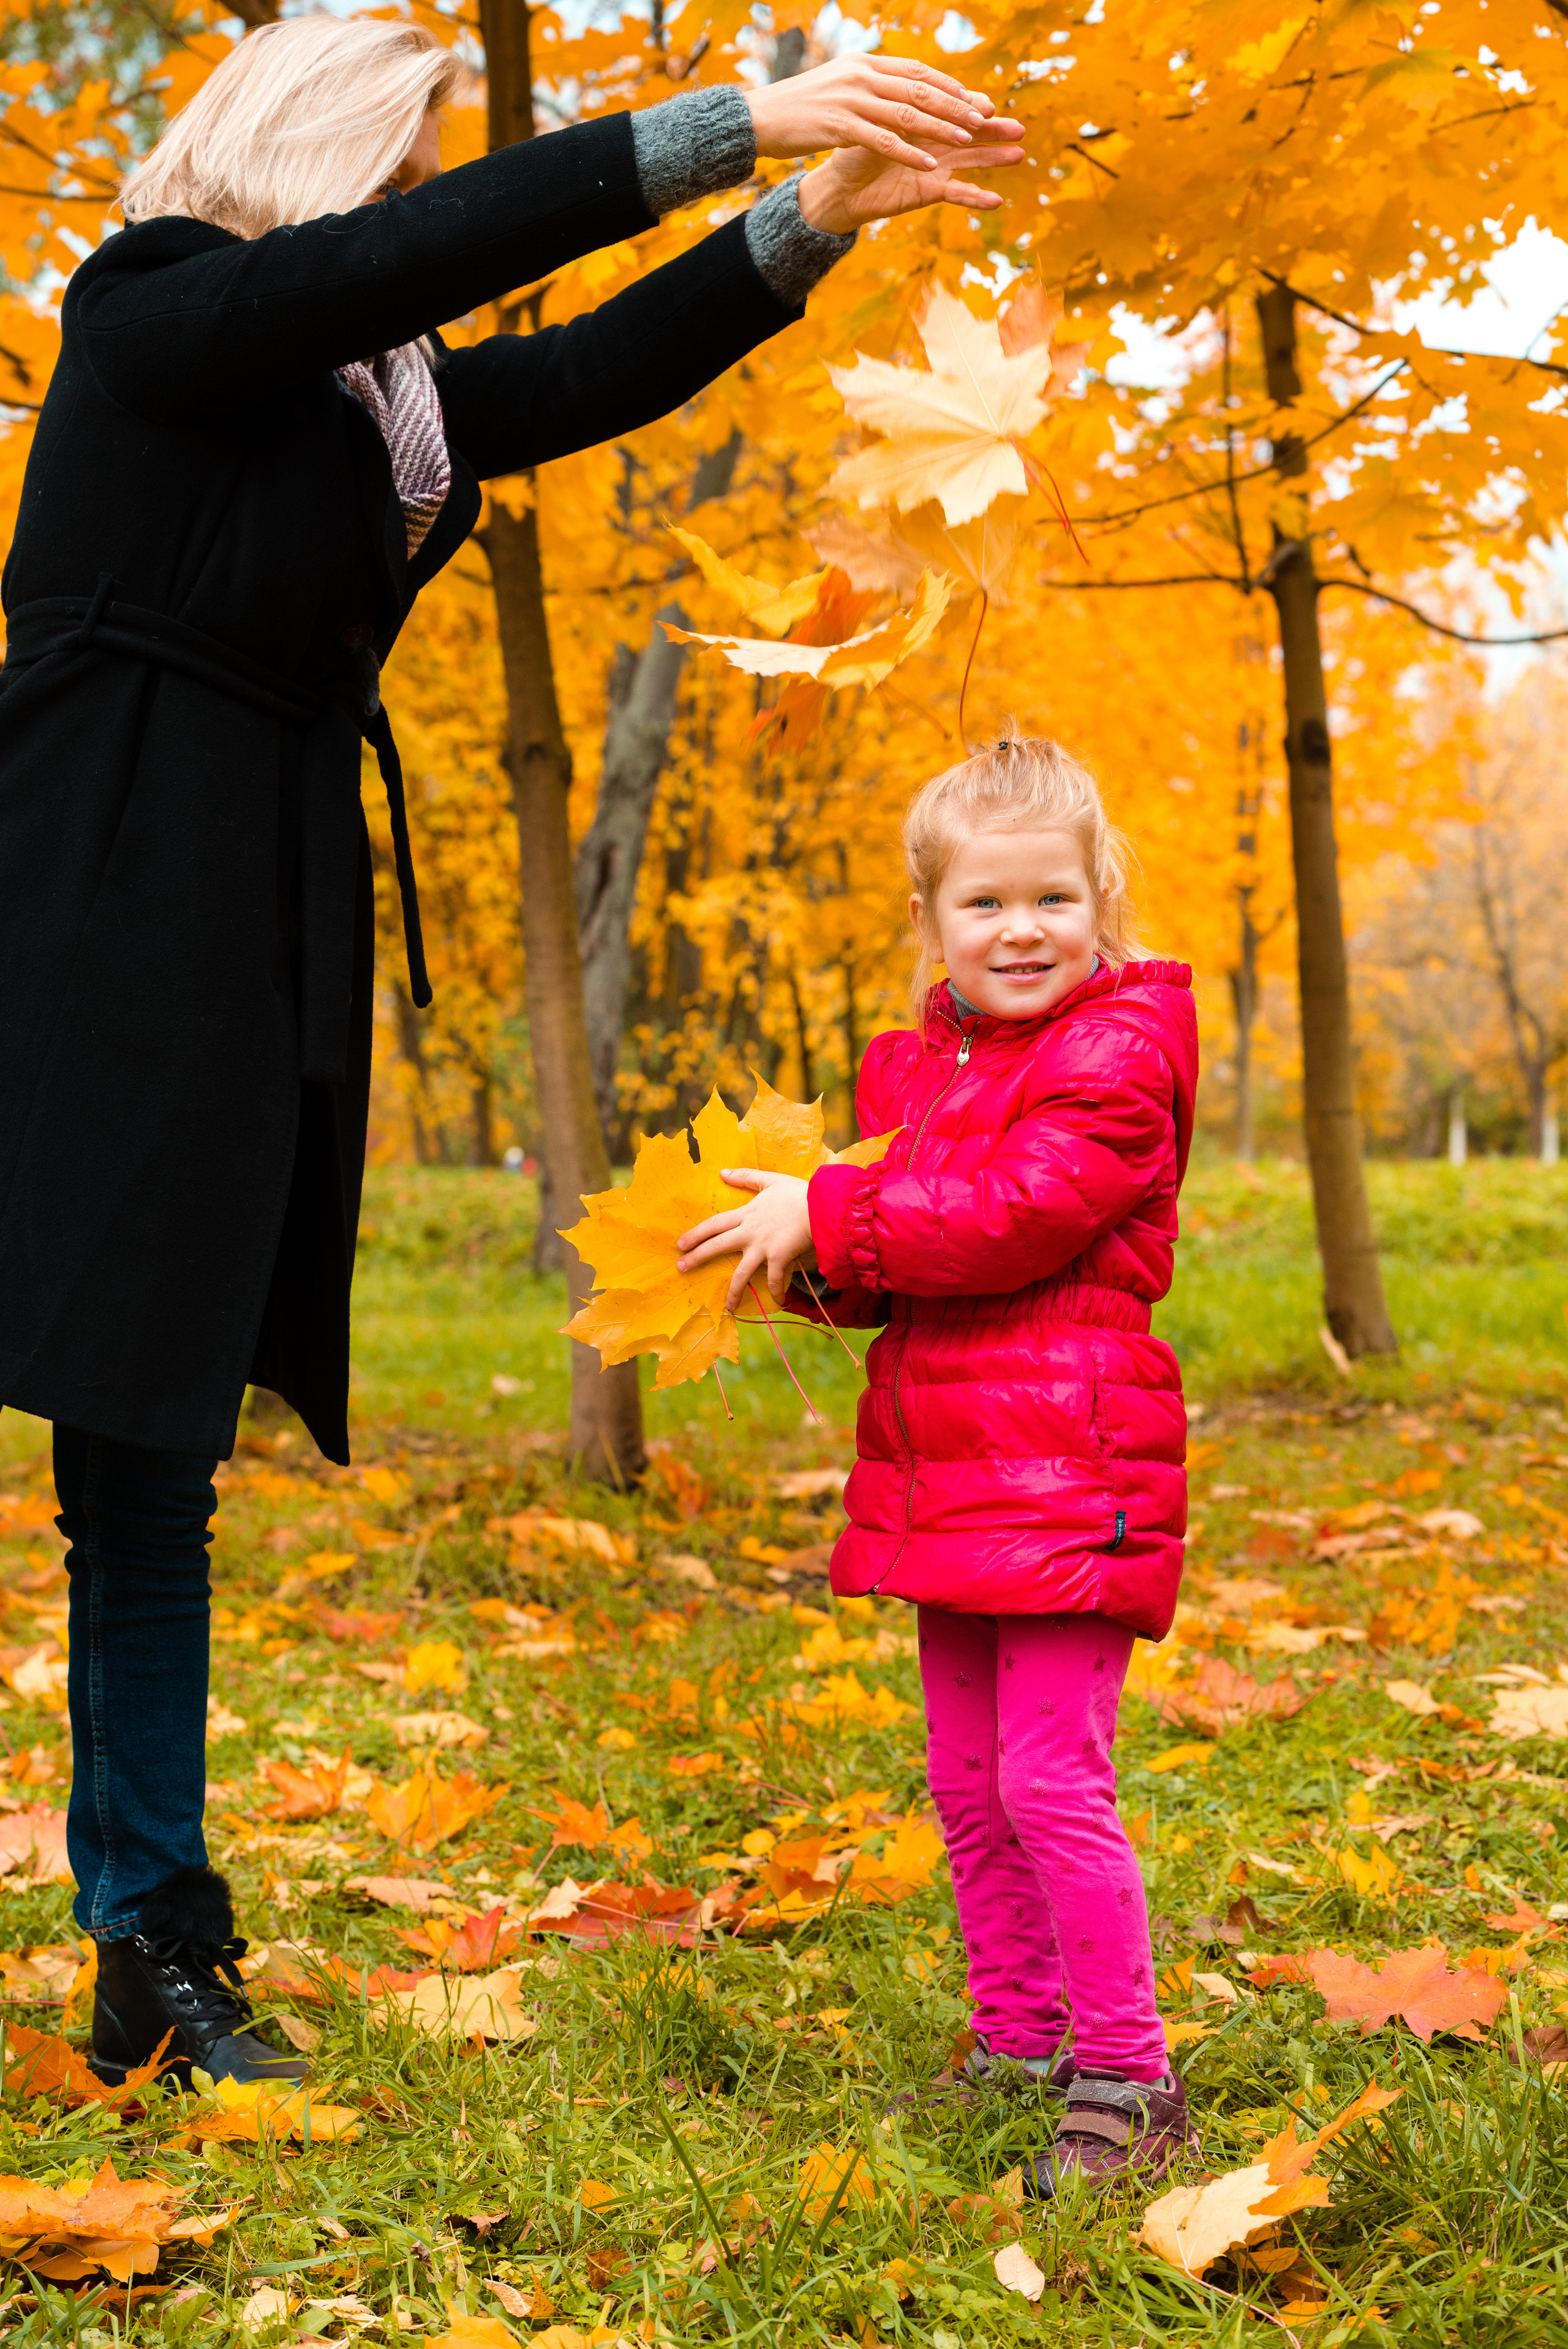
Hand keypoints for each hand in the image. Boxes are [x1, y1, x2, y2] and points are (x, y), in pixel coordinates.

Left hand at [675, 1167, 815, 1311]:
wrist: (820, 1207)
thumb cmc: (798, 1193)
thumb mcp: (770, 1180)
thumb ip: (746, 1176)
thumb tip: (722, 1172)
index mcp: (746, 1214)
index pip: (714, 1224)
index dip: (696, 1234)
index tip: (680, 1244)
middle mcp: (750, 1233)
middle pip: (717, 1247)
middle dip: (697, 1257)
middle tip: (680, 1268)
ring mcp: (763, 1248)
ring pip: (741, 1273)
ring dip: (733, 1291)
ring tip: (727, 1306)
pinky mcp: (779, 1259)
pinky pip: (774, 1280)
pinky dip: (776, 1292)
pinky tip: (777, 1302)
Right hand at [744, 55, 1008, 174]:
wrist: (760, 119)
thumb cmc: (800, 107)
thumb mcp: (839, 87)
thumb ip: (869, 87)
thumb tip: (894, 90)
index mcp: (864, 64)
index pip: (915, 71)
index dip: (948, 85)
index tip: (974, 98)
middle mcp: (861, 76)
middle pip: (919, 89)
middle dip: (955, 104)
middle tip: (985, 117)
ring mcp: (851, 100)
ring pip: (906, 113)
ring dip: (939, 126)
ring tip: (967, 139)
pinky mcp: (839, 126)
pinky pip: (883, 140)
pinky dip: (908, 151)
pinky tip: (929, 164)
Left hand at [797, 114, 1024, 232]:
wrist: (841, 186)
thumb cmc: (855, 149)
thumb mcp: (880, 122)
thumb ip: (902, 109)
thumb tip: (915, 90)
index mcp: (925, 118)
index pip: (954, 108)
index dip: (971, 108)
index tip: (988, 106)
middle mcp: (935, 141)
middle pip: (971, 132)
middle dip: (995, 130)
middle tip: (1019, 128)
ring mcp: (936, 166)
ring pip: (970, 160)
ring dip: (995, 159)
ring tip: (1019, 154)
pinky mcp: (929, 191)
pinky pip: (956, 194)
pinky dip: (975, 198)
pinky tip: (996, 201)